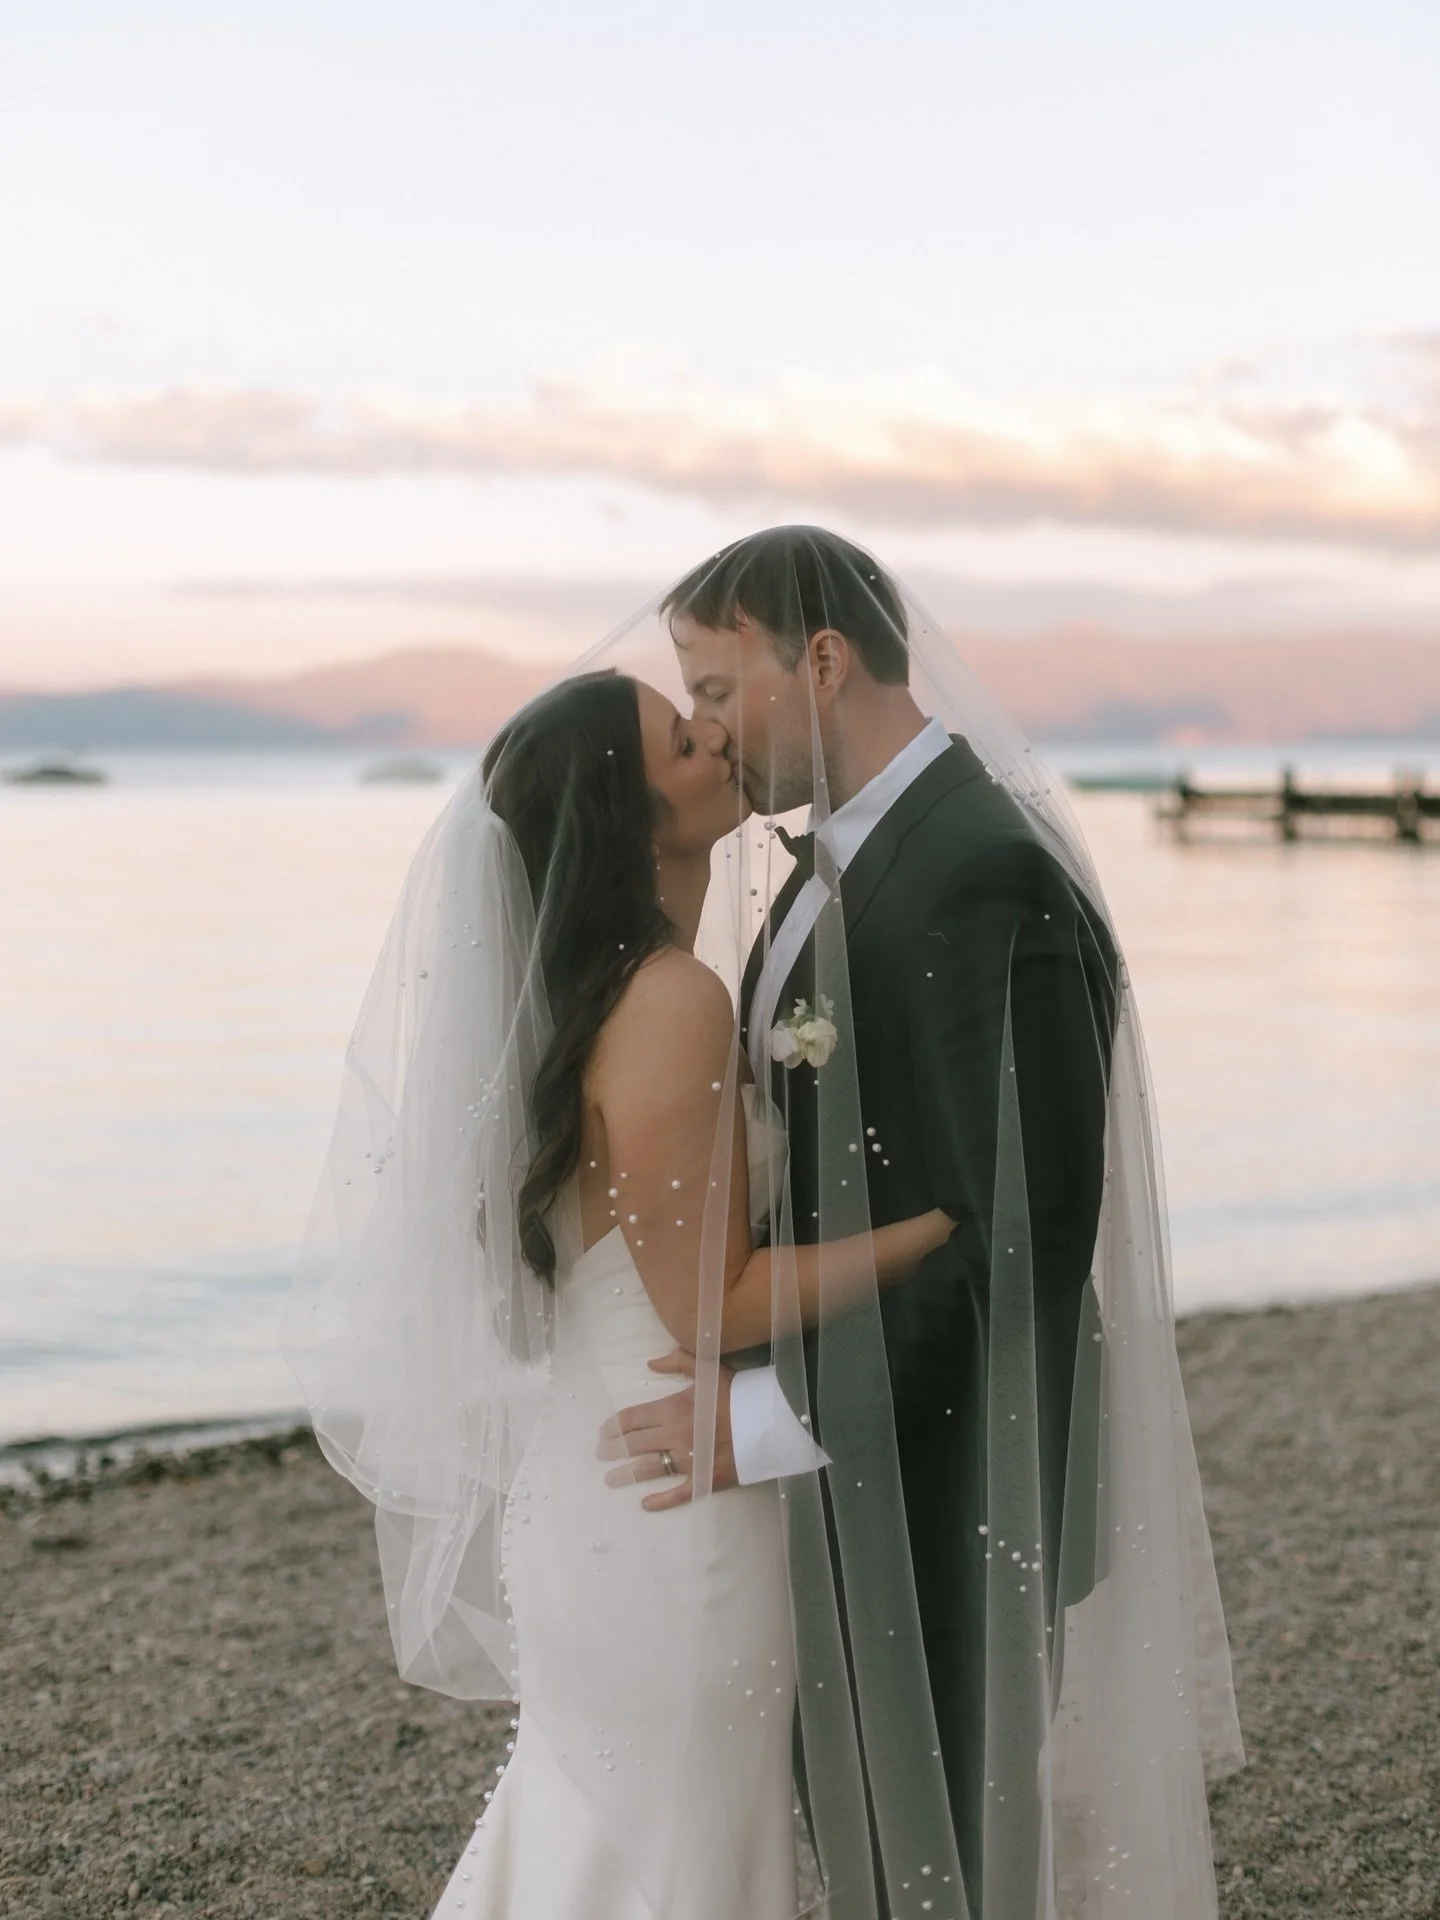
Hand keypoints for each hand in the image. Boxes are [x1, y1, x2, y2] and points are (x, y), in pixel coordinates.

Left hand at [596, 1352, 737, 1510]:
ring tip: (610, 1479)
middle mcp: (674, 1436)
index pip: (632, 1419)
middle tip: (601, 1454)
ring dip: (625, 1474)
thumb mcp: (706, 1368)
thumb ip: (676, 1361)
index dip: (613, 1426)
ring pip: (647, 1469)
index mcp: (672, 1408)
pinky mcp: (703, 1480)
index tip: (603, 1432)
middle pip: (633, 1445)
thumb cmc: (737, 1391)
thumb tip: (649, 1364)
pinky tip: (644, 1504)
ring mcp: (688, 1460)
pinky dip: (659, 1501)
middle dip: (613, 1450)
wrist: (769, 1418)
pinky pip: (677, 1494)